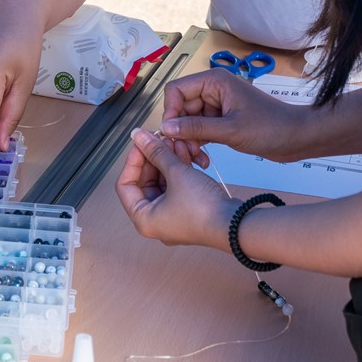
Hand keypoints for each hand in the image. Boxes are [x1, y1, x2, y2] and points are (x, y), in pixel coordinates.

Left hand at [116, 127, 238, 248]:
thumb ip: (156, 152)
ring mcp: (172, 217)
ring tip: (175, 142)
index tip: (141, 144)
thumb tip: (139, 137)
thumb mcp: (176, 173)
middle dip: (153, 158)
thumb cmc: (204, 209)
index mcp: (144, 219)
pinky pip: (176, 187)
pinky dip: (178, 171)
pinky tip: (185, 153)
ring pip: (162, 182)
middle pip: (144, 182)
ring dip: (167, 161)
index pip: (125, 185)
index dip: (132, 161)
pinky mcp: (187, 211)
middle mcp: (155, 221)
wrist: (235, 224)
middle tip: (160, 139)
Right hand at [158, 68, 310, 165]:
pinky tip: (202, 159)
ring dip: (188, 141)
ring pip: (188, 121)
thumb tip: (167, 128)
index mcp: (214, 82)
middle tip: (183, 154)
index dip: (170, 112)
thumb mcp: (230, 130)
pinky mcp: (222, 120)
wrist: (298, 138)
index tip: (171, 134)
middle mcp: (213, 90)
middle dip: (179, 131)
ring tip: (194, 159)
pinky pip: (200, 130)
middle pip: (180, 108)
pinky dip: (198, 143)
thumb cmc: (272, 127)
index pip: (176, 90)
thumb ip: (196, 128)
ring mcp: (218, 106)